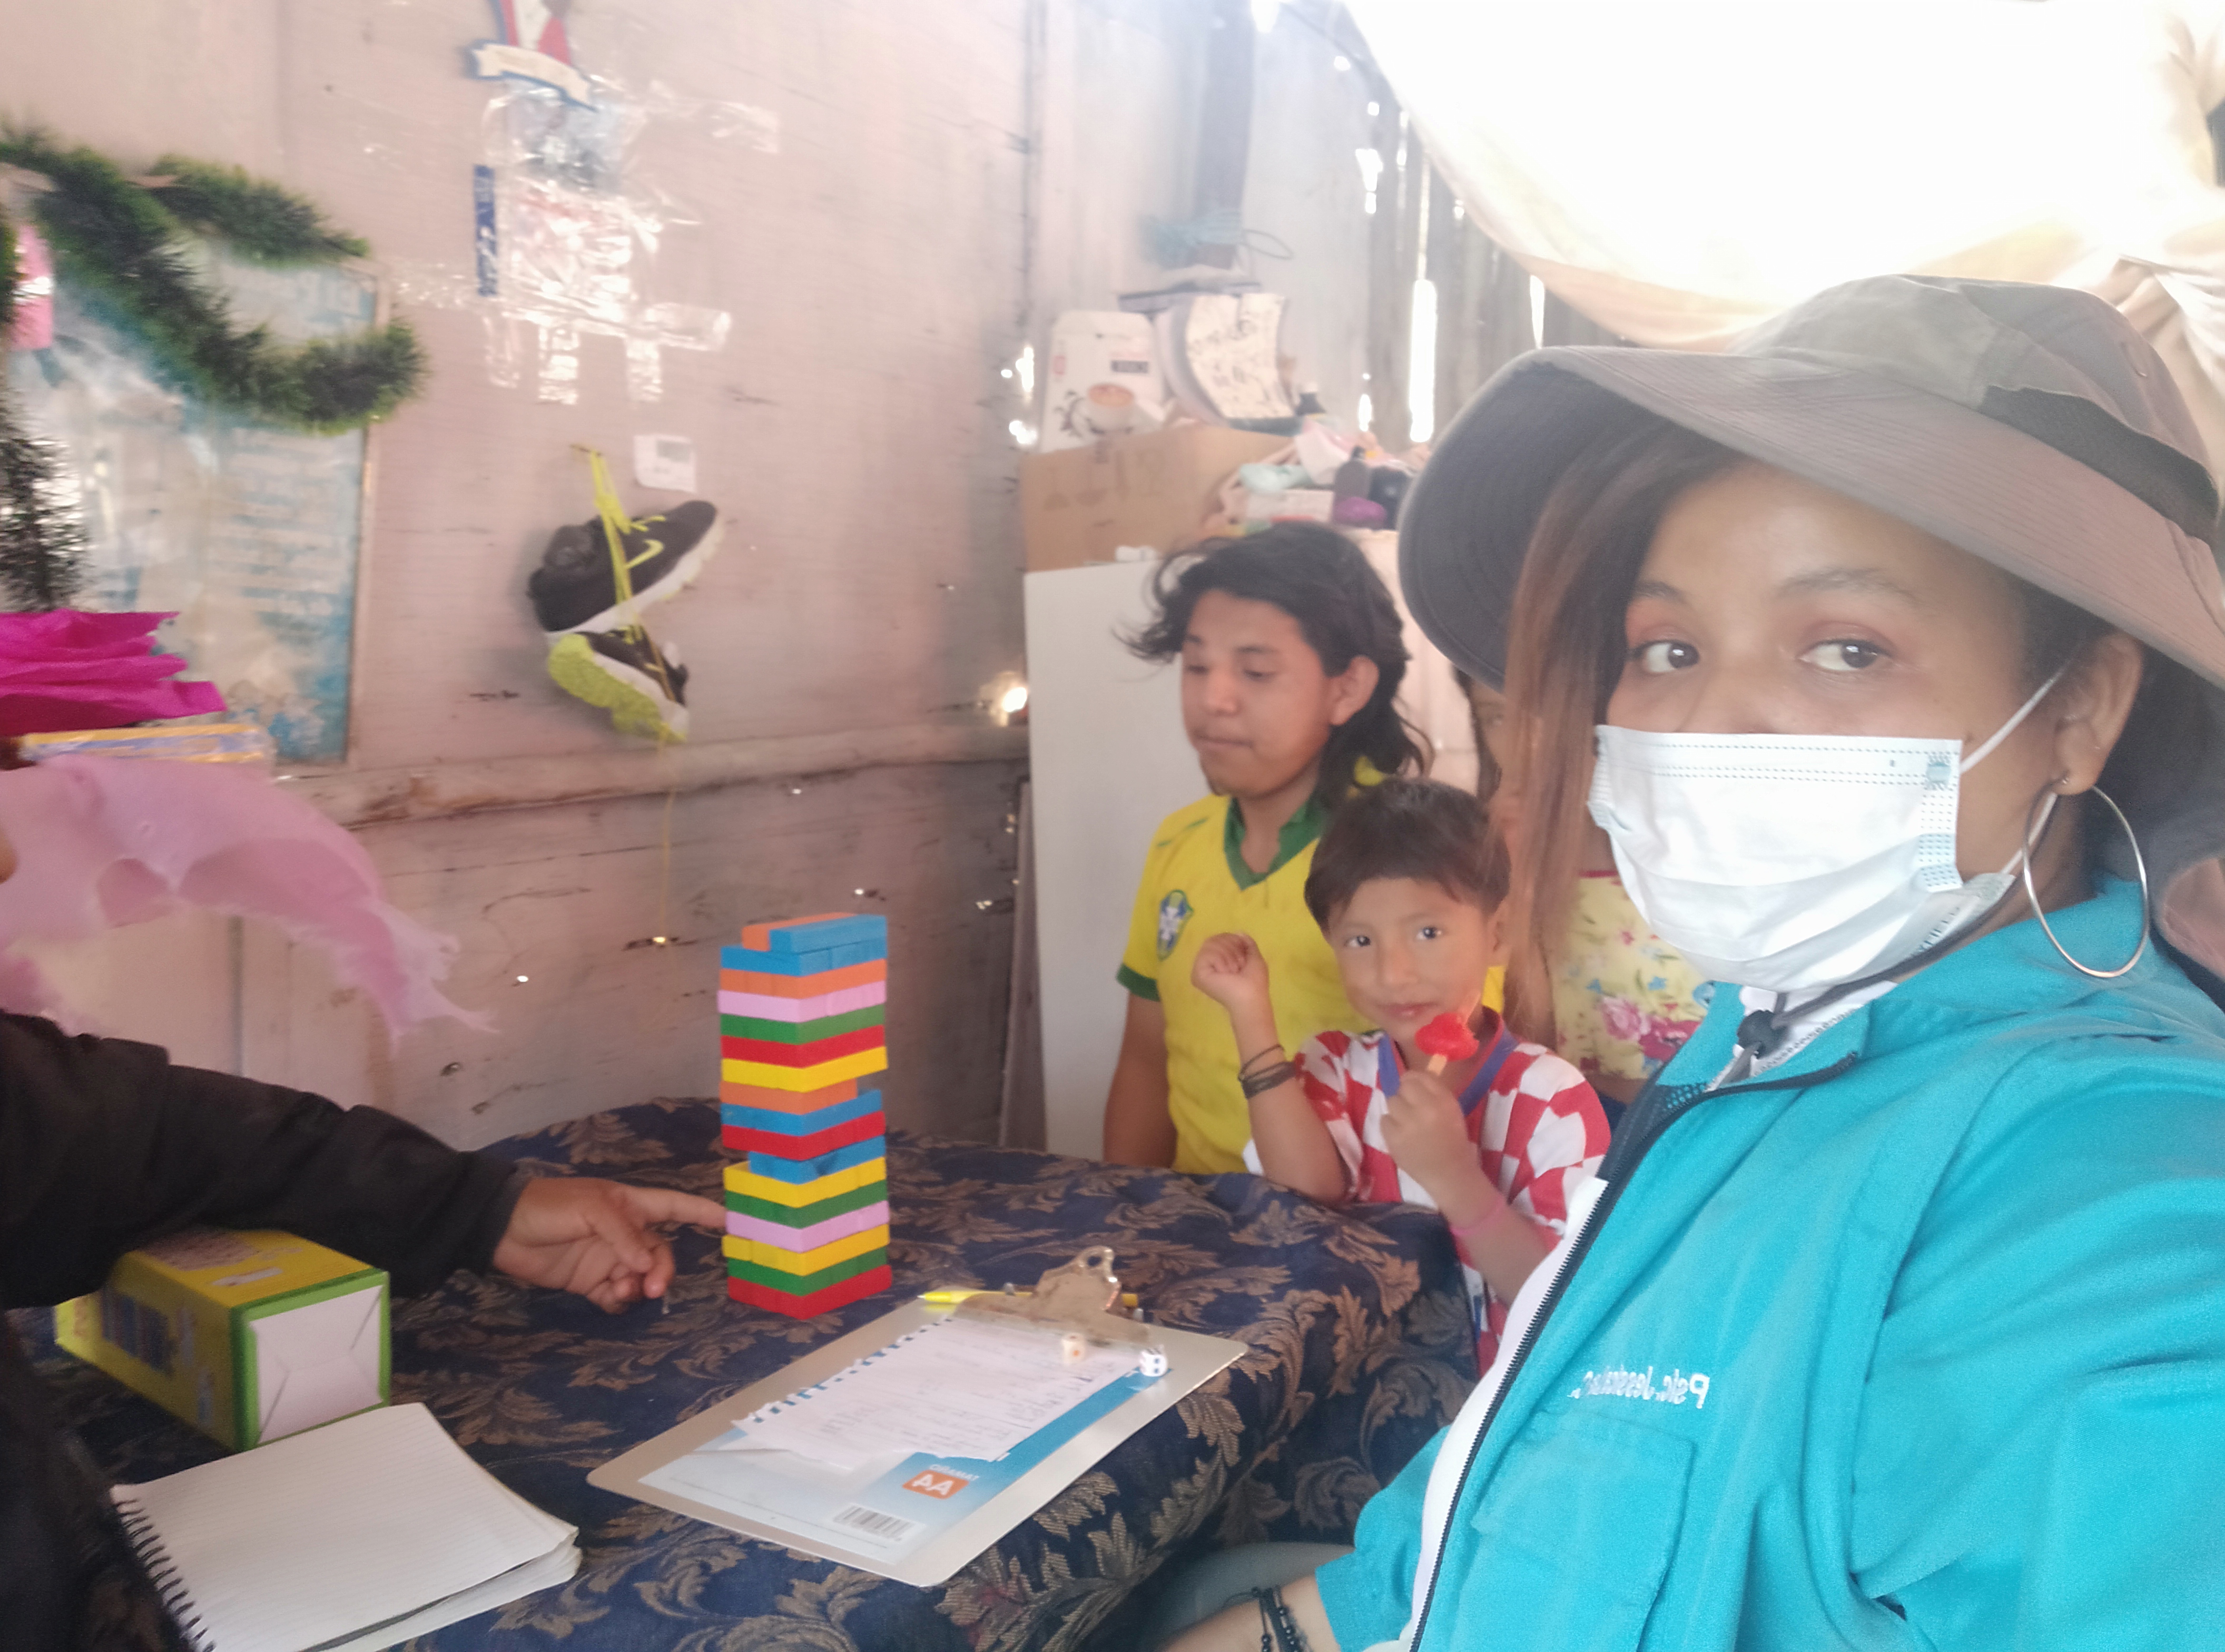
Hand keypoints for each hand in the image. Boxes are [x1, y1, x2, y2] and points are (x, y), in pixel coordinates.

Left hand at [491, 1177, 726, 1312]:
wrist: (502, 1228)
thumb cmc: (550, 1206)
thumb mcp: (592, 1209)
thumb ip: (624, 1235)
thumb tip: (649, 1265)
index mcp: (629, 1205)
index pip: (673, 1206)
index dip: (701, 1212)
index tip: (729, 1222)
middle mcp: (623, 1233)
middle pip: (659, 1252)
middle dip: (662, 1269)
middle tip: (652, 1287)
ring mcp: (607, 1258)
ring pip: (640, 1277)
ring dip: (639, 1287)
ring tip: (621, 1290)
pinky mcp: (588, 1281)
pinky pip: (615, 1295)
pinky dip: (618, 1300)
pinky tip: (609, 1298)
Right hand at [1190, 931, 1270, 1013]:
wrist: (1250, 998)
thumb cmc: (1254, 982)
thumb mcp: (1254, 958)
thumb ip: (1247, 944)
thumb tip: (1239, 932)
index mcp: (1217, 960)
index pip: (1220, 937)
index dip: (1234, 941)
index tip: (1243, 958)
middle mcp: (1206, 963)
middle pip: (1214, 938)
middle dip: (1232, 948)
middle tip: (1238, 966)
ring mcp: (1200, 969)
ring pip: (1211, 943)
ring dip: (1228, 956)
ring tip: (1233, 972)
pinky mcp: (1197, 974)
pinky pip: (1207, 953)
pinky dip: (1221, 961)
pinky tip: (1224, 973)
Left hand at [1381, 1067, 1486, 1211]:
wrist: (1449, 1173)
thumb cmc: (1453, 1140)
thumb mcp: (1451, 1109)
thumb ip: (1434, 1090)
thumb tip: (1413, 1077)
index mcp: (1442, 1100)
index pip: (1417, 1076)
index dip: (1413, 1081)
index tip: (1415, 1090)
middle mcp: (1424, 1109)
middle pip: (1402, 1087)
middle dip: (1406, 1096)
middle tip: (1412, 1108)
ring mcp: (1406, 1124)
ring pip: (1391, 1102)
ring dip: (1398, 1110)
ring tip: (1407, 1123)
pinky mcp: (1393, 1139)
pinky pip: (1384, 1120)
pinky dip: (1391, 1126)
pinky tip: (1402, 1135)